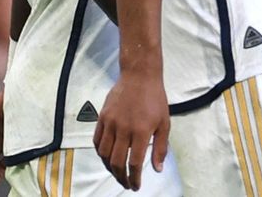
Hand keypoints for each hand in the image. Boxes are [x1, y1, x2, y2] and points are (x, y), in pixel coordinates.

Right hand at [93, 70, 169, 190]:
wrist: (139, 75)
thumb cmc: (155, 99)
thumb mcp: (164, 123)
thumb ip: (161, 148)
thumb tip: (157, 169)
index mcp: (141, 132)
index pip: (134, 163)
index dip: (134, 178)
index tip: (135, 185)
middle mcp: (124, 128)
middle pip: (117, 161)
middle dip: (121, 177)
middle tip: (126, 183)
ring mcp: (111, 122)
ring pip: (104, 153)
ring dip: (109, 167)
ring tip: (116, 172)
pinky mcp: (103, 116)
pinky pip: (96, 139)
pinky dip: (100, 152)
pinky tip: (105, 156)